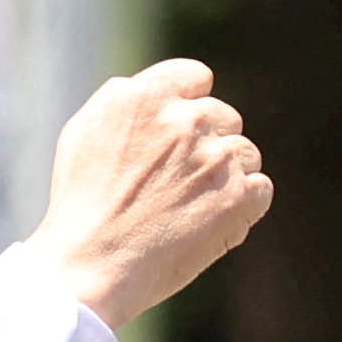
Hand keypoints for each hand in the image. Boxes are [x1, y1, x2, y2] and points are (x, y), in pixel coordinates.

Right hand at [23, 60, 271, 328]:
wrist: (90, 264)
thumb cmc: (81, 203)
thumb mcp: (86, 130)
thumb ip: (128, 100)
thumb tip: (163, 94)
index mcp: (147, 96)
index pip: (196, 77)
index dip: (189, 104)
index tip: (179, 133)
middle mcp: (186, 120)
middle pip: (224, 117)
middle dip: (207, 144)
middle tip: (176, 182)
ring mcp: (216, 159)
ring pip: (246, 153)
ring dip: (227, 175)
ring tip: (188, 207)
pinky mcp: (237, 198)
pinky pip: (260, 189)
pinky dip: (242, 207)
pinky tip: (208, 223)